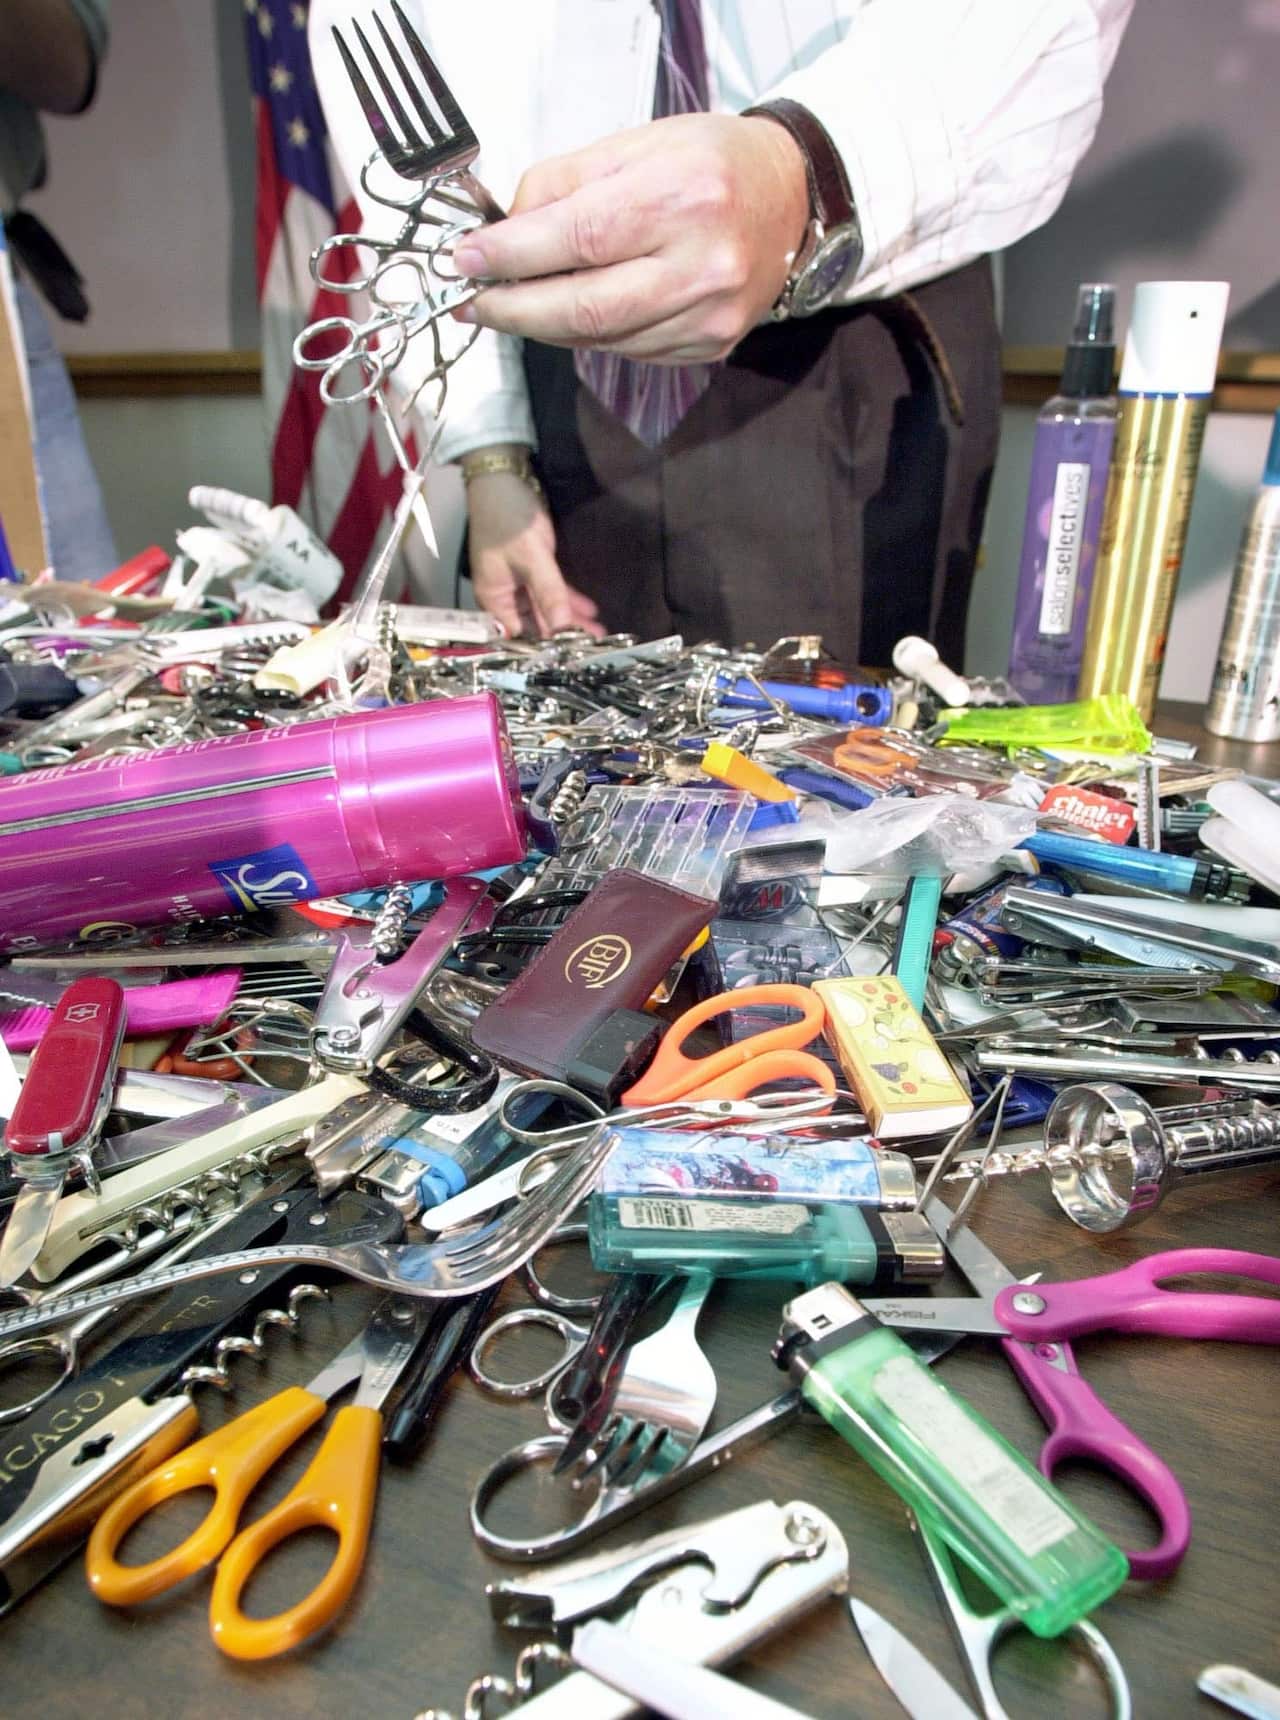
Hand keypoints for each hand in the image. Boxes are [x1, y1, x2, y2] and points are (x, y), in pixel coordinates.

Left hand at [451, 114, 808, 362]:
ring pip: (600, 337)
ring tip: (509, 305)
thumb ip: (563, 184)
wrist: (790, 199)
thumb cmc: (710, 163)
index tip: (465, 261)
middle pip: (584, 307)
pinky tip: (566, 313)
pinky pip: (627, 350)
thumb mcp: (636, 144)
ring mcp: (709, 315)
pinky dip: (586, 334)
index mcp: (683, 195)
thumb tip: (502, 232)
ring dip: (543, 326)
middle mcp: (703, 263)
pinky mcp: (709, 345)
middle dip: (515, 308)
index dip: (511, 256)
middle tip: (472, 301)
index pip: (577, 237)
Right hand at [466, 467, 604, 639]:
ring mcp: (517, 582)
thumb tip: (563, 629)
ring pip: (546, 607)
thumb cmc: (508, 518)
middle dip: (564, 633)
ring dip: (570, 617)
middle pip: (535, 622)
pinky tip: (588, 609)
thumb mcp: (532, 558)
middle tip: (595, 644)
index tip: (574, 654)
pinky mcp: (531, 568)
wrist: (502, 479)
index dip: (546, 646)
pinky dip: (567, 598)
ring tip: (598, 630)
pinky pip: (550, 590)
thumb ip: (550, 594)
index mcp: (494, 599)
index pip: (521, 633)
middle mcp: (504, 595)